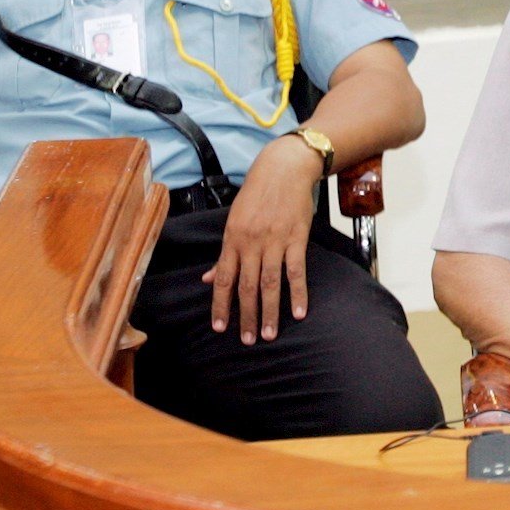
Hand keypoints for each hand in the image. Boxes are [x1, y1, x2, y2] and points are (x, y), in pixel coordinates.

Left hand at [204, 136, 323, 341]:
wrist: (284, 169)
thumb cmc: (257, 193)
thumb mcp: (234, 220)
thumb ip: (225, 253)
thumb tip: (210, 279)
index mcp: (232, 239)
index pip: (224, 279)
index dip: (221, 305)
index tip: (220, 328)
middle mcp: (251, 243)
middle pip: (246, 286)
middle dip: (245, 316)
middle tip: (248, 340)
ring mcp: (275, 242)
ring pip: (269, 284)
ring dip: (269, 311)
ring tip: (269, 334)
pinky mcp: (297, 238)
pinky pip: (296, 271)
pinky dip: (297, 293)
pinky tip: (298, 312)